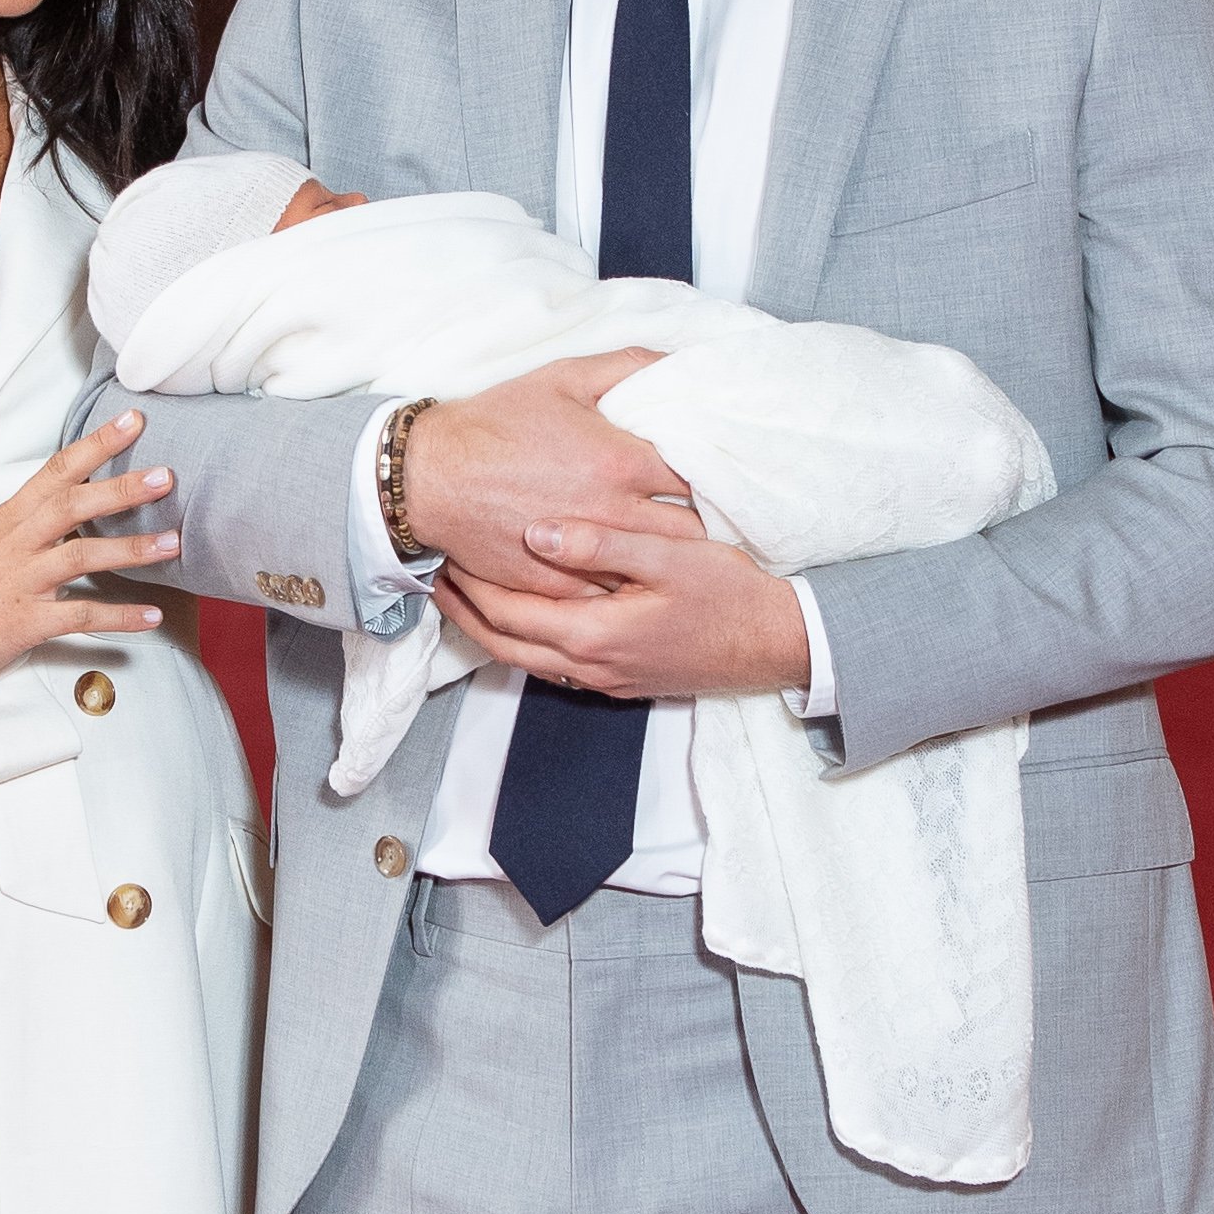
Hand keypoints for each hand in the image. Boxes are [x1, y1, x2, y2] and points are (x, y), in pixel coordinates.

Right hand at [0, 412, 175, 696]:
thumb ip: (28, 524)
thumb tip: (71, 504)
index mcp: (7, 519)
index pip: (55, 470)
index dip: (96, 443)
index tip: (133, 420)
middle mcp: (14, 544)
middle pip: (71, 504)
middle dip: (120, 488)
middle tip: (166, 476)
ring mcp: (18, 583)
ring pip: (80, 556)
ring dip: (130, 549)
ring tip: (172, 545)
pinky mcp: (22, 623)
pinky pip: (78, 616)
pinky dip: (118, 616)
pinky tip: (151, 616)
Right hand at [401, 351, 704, 599]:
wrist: (431, 476)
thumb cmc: (497, 423)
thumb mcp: (562, 377)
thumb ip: (627, 366)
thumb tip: (676, 362)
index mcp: (620, 461)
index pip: (699, 478)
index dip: (713, 476)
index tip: (715, 475)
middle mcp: (611, 512)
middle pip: (688, 531)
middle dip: (698, 522)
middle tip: (700, 514)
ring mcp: (585, 554)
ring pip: (653, 568)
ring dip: (665, 558)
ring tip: (672, 548)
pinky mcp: (558, 585)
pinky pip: (611, 593)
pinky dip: (623, 583)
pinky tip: (627, 571)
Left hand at [436, 520, 808, 699]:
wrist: (776, 645)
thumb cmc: (728, 595)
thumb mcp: (668, 556)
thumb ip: (601, 543)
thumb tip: (536, 533)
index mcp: (593, 634)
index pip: (507, 613)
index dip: (470, 585)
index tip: (445, 551)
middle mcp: (590, 666)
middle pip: (503, 644)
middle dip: (465, 611)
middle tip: (438, 573)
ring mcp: (604, 679)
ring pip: (525, 659)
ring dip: (490, 627)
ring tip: (467, 591)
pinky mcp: (619, 680)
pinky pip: (552, 663)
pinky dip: (524, 638)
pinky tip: (524, 611)